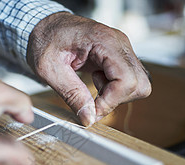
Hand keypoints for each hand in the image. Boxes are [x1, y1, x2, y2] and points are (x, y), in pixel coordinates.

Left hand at [27, 12, 151, 126]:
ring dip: (117, 96)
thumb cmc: (45, 40)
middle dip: (115, 100)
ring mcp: (123, 50)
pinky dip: (115, 90)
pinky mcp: (120, 57)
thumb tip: (89, 119)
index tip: (92, 110)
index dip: (110, 101)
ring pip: (138, 84)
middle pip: (139, 84)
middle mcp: (119, 43)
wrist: (45, 26)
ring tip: (94, 87)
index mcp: (104, 40)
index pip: (126, 79)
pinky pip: (130, 81)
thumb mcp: (49, 69)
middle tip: (92, 100)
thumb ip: (71, 94)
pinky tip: (97, 82)